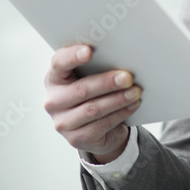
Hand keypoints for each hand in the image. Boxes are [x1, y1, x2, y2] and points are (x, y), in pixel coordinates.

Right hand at [43, 44, 142, 162]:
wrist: (94, 127)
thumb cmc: (92, 91)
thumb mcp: (89, 76)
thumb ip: (97, 65)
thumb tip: (120, 56)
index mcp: (53, 77)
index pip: (59, 63)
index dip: (73, 56)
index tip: (89, 51)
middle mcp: (53, 101)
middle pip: (81, 89)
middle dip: (107, 82)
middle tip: (127, 77)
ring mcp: (62, 122)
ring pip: (93, 109)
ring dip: (118, 99)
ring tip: (136, 92)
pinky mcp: (75, 138)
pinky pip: (101, 125)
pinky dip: (120, 114)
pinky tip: (132, 105)